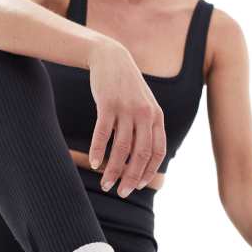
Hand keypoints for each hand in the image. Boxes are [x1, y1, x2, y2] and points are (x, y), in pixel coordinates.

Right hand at [88, 39, 165, 196]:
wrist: (111, 58)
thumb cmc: (126, 89)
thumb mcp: (143, 107)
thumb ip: (145, 131)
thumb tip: (139, 163)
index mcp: (156, 117)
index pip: (157, 152)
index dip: (148, 172)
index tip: (138, 186)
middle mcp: (145, 114)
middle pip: (140, 154)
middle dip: (131, 178)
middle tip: (122, 193)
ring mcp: (127, 108)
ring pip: (121, 148)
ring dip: (113, 170)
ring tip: (105, 184)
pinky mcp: (108, 103)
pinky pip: (103, 134)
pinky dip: (98, 151)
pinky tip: (94, 164)